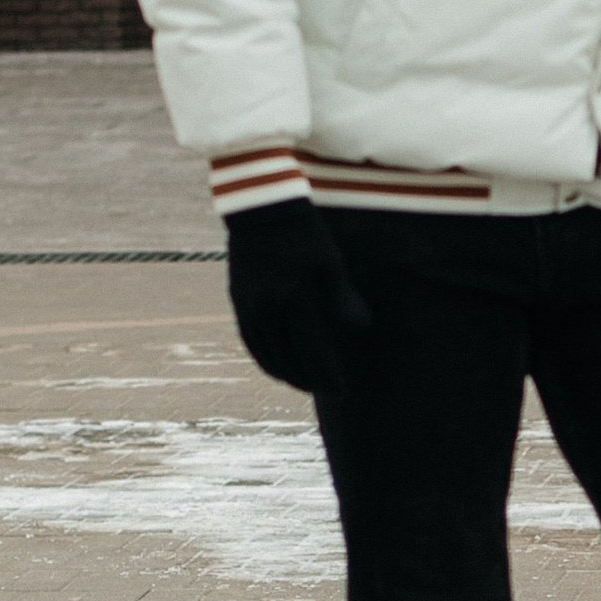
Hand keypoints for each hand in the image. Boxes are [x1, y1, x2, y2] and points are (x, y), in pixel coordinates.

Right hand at [224, 198, 373, 397]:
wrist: (261, 207)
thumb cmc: (305, 232)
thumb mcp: (330, 261)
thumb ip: (344, 297)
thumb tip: (361, 330)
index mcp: (295, 298)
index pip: (313, 352)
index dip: (328, 376)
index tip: (342, 393)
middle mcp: (268, 308)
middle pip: (288, 359)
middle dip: (309, 380)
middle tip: (328, 391)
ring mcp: (249, 307)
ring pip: (266, 355)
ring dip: (286, 374)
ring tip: (305, 383)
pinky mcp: (238, 302)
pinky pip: (251, 342)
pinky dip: (265, 360)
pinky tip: (278, 366)